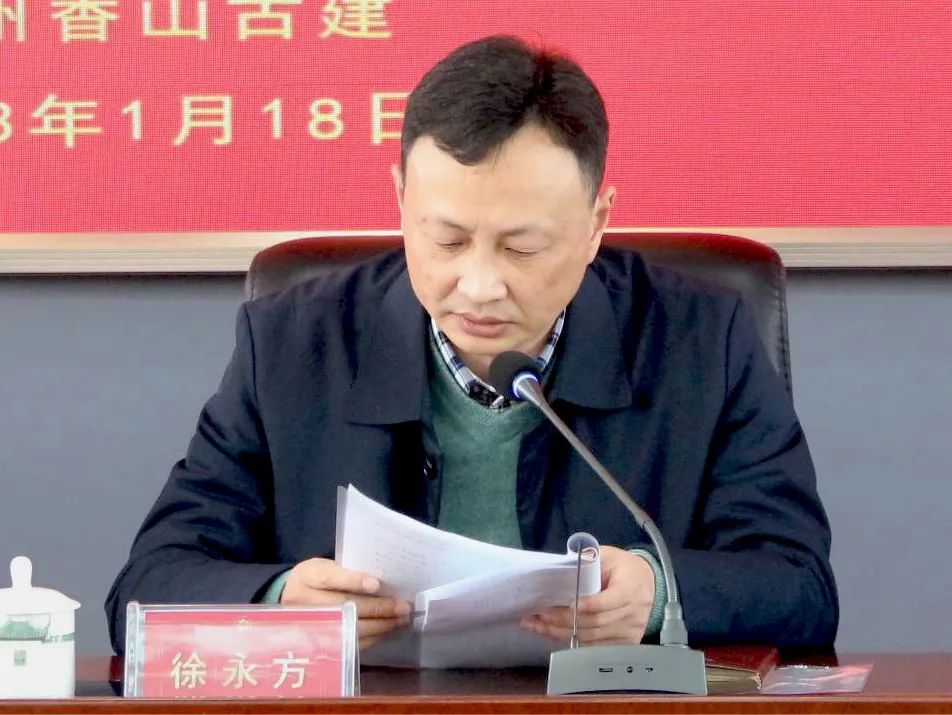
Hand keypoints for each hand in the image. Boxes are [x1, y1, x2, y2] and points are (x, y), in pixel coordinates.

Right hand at [281, 558, 410, 648]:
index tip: (376, 585)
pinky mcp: (318, 644)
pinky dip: (372, 638)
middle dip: (377, 608)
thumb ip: (347, 572)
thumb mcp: (325, 566)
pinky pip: (349, 643)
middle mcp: (304, 603)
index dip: (354, 581)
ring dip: (380, 626)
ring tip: (401, 620)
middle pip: (344, 607)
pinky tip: (387, 630)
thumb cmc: (315, 578)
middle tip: (403, 607)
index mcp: (307, 577)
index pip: (330, 579)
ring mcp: (310, 626)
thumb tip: (383, 583)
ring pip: (349, 628)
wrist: (288, 599)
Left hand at [521, 546, 654, 644]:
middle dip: (564, 619)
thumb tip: (565, 561)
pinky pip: (595, 645)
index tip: (569, 604)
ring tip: (538, 624)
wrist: (649, 584)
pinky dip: (573, 640)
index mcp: (631, 588)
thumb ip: (590, 557)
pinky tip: (553, 633)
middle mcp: (633, 613)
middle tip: (540, 614)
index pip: (610, 601)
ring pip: (592, 637)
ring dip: (562, 632)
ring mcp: (630, 631)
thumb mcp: (609, 555)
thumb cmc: (624, 568)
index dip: (590, 604)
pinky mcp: (625, 642)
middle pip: (596, 622)